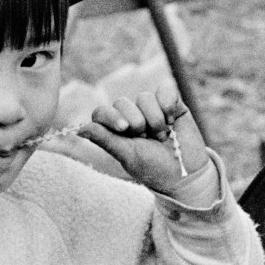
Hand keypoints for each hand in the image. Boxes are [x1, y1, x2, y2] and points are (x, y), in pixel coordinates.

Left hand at [78, 84, 213, 202]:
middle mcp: (131, 116)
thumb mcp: (128, 156)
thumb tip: (79, 129)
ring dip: (155, 120)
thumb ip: (105, 140)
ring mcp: (150, 108)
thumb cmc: (154, 168)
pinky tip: (172, 121)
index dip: (110, 117)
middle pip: (122, 102)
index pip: (101, 113)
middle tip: (148, 139)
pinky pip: (164, 90)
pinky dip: (168, 105)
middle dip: (137, 122)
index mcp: (115, 130)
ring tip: (163, 136)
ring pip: (144, 97)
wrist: (185, 173)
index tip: (125, 129)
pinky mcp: (171, 102)